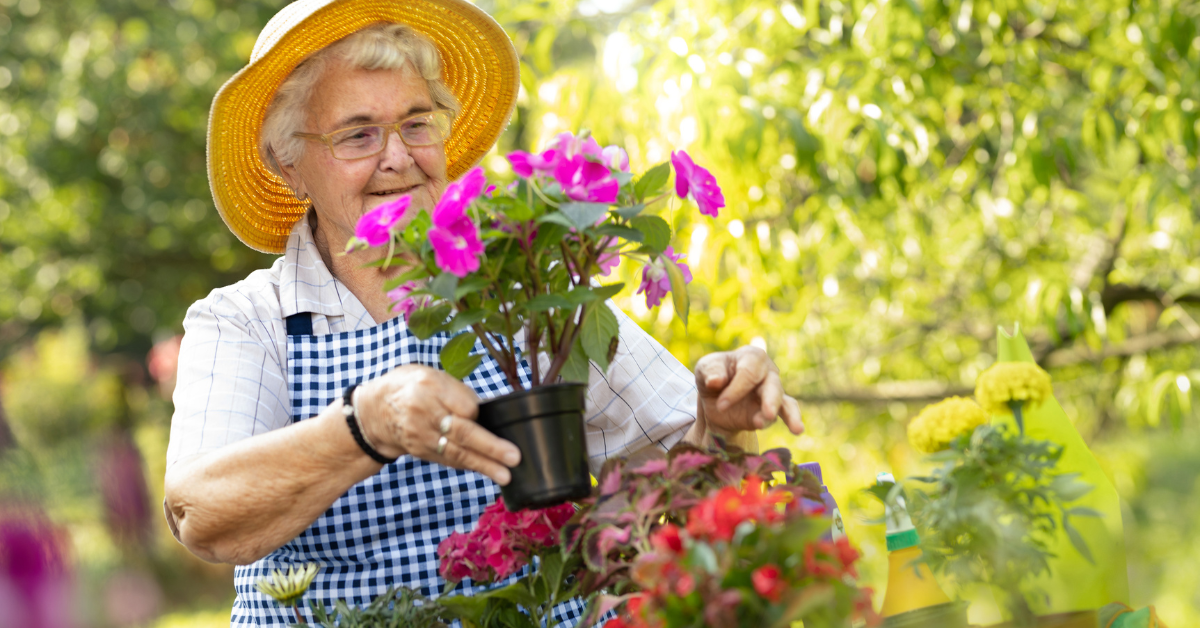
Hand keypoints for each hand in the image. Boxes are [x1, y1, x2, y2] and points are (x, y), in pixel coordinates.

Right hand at [355, 364, 521, 484]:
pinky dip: (469, 465)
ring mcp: (421, 436)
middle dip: (490, 447)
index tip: (487, 413)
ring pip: (457, 453)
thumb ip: (457, 392)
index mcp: (430, 386)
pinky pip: (449, 459)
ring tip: (506, 475)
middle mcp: (424, 413)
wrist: (374, 411)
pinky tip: (488, 471)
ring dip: (484, 465)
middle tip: (513, 457)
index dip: (478, 412)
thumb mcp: (431, 376)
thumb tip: (485, 412)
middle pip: (462, 433)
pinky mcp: (421, 452)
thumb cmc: (411, 387)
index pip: (465, 406)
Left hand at [693, 346, 802, 438]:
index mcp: (751, 357)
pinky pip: (786, 413)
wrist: (714, 399)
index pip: (749, 372)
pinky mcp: (773, 410)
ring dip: (784, 413)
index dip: (736, 390)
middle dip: (769, 400)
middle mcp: (767, 372)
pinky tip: (797, 429)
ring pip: (782, 399)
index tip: (721, 404)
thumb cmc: (713, 376)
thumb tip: (716, 381)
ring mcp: (773, 391)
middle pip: (772, 383)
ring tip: (789, 426)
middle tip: (767, 413)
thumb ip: (710, 371)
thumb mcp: (705, 369)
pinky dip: (792, 420)